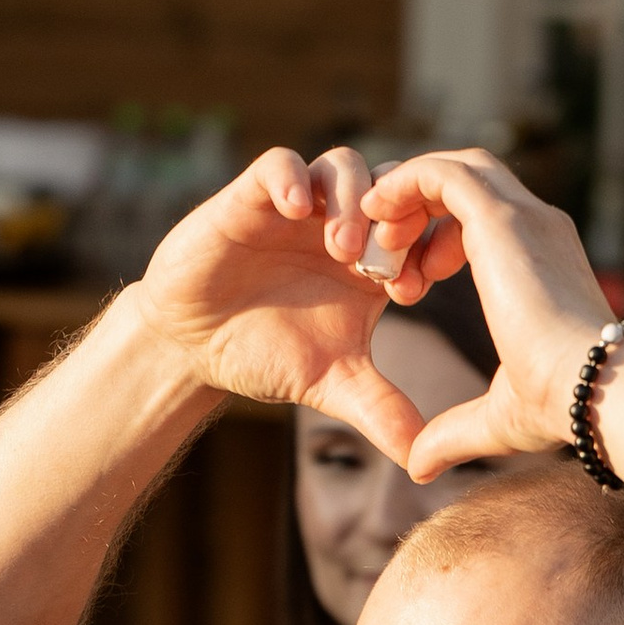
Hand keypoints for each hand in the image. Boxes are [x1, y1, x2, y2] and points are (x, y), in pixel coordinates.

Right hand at [126, 146, 458, 464]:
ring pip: (345, 166)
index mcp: (376, 262)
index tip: (413, 290)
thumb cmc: (267, 354)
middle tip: (386, 261)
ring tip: (342, 248)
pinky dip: (293, 178)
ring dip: (352, 200)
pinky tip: (296, 209)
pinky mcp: (251, 195)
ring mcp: (300, 206)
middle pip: (395, 187)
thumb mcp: (331, 385)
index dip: (429, 249)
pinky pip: (281, 163)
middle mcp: (344, 224)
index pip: (424, 231)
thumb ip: (380, 411)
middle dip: (398, 216)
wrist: (193, 345)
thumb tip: (424, 461)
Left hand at [355, 150, 620, 480]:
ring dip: (407, 195)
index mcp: (542, 262)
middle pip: (470, 181)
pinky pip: (441, 173)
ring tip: (374, 239)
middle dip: (419, 209)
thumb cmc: (560, 408)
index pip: (485, 218)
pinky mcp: (502, 220)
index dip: (437, 239)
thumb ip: (454, 432)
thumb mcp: (496, 419)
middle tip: (385, 256)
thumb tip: (418, 466)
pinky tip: (374, 213)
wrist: (591, 390)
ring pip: (454, 169)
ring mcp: (524, 217)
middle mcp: (538, 227)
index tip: (409, 285)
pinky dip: (404, 184)